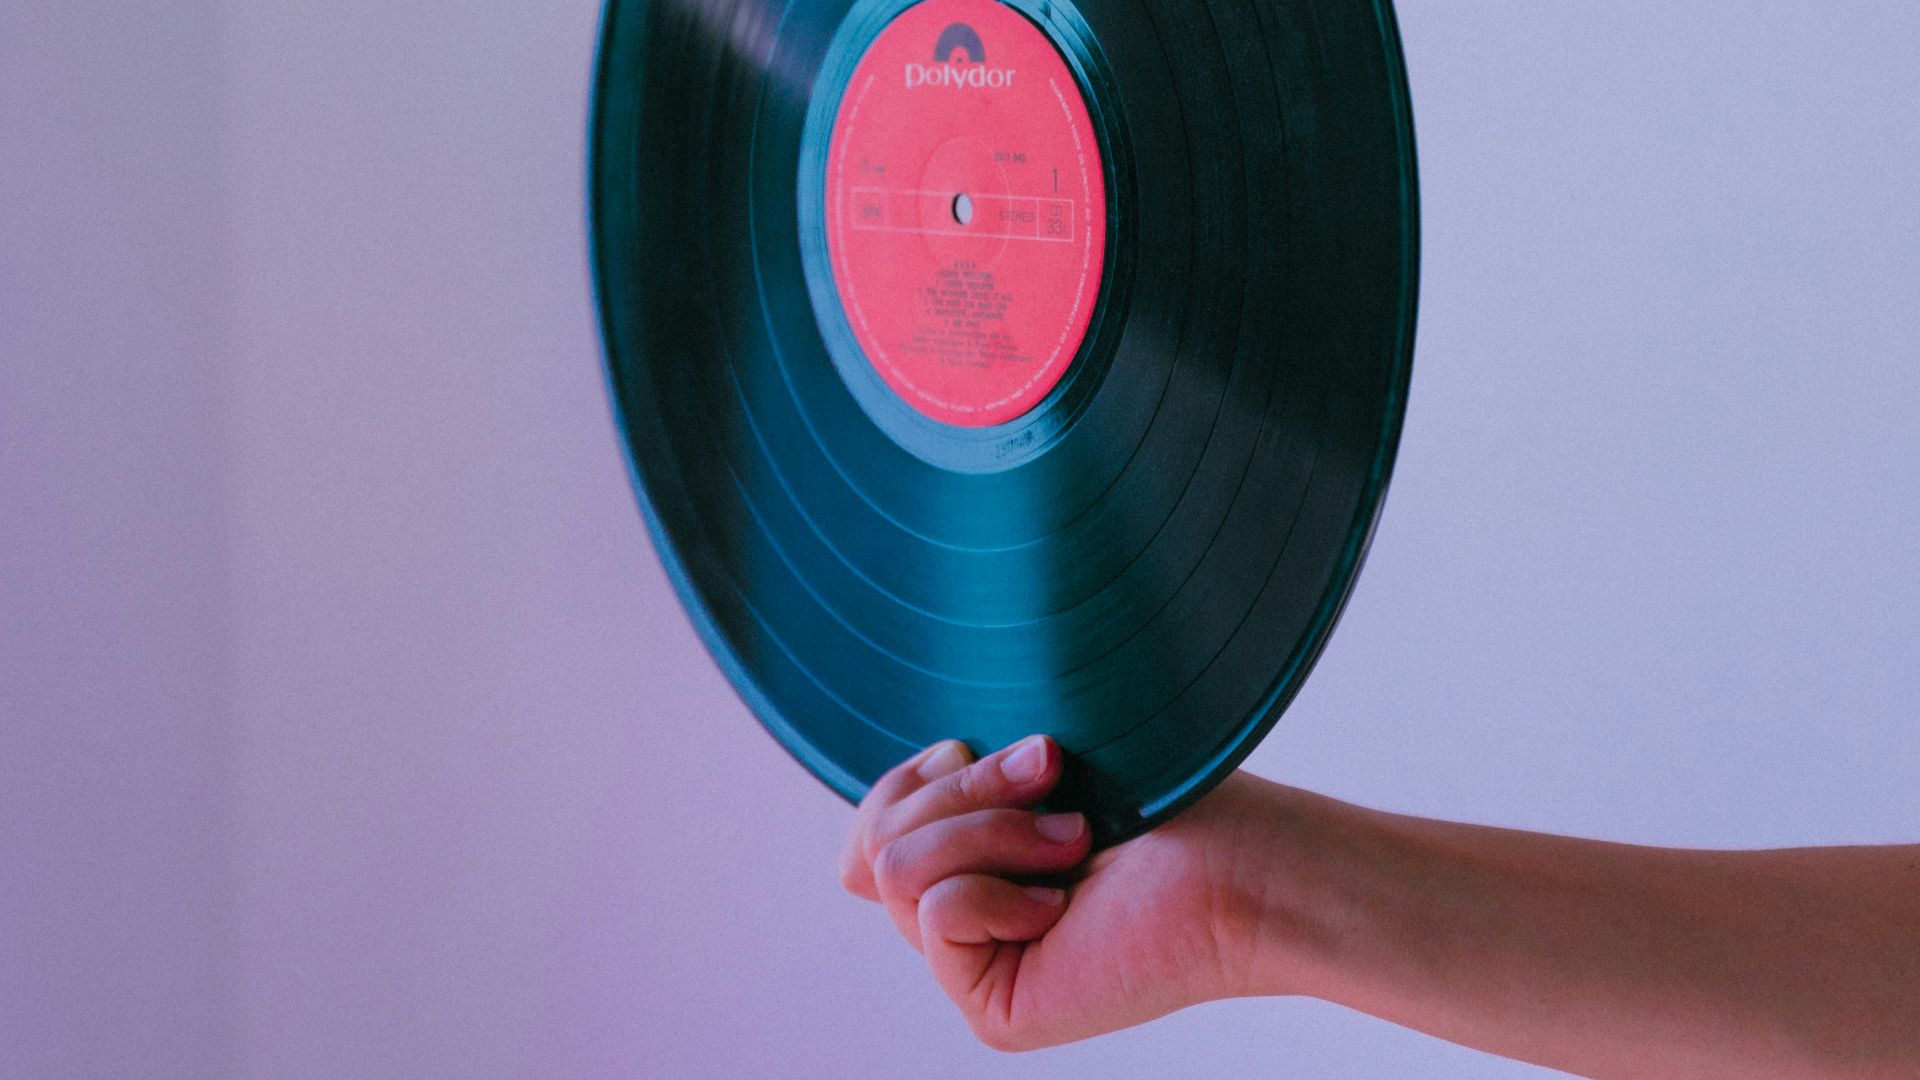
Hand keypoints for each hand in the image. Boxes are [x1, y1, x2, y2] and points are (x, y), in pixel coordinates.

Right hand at [839, 736, 1290, 1050]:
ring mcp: (978, 970)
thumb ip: (934, 803)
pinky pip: (937, 914)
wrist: (1242, 860)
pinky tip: (1063, 900)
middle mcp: (965, 923)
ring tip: (1073, 837)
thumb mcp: (1022, 774)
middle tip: (1053, 774)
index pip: (867, 834)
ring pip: (897, 869)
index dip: (905, 781)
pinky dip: (999, 886)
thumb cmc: (1163, 799)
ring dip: (991, 829)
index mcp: (969, 866)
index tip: (976, 745)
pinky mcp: (997, 1009)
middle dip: (963, 789)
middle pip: (874, 841)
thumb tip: (859, 850)